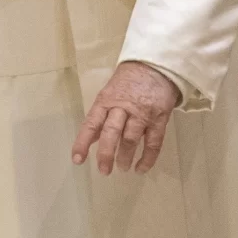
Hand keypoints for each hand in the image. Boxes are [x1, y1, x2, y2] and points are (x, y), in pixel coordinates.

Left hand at [72, 61, 182, 177]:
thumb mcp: (108, 95)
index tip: (77, 160)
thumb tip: (88, 140)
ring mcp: (142, 114)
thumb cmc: (128, 82)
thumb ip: (99, 117)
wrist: (155, 66)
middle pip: (111, 132)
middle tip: (104, 171)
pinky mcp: (160, 119)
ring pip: (131, 139)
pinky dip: (147, 158)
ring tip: (122, 168)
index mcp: (106, 101)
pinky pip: (154, 143)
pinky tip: (141, 168)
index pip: (91, 123)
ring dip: (125, 157)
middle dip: (106, 154)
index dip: (83, 142)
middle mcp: (123, 108)